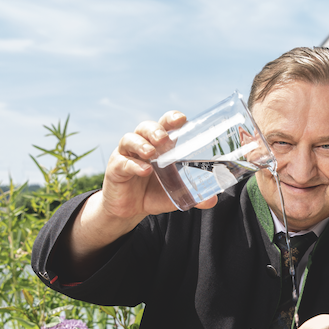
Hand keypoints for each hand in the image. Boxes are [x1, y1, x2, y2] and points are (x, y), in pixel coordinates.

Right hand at [66, 110, 216, 269]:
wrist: (129, 210)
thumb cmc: (153, 193)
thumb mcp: (175, 193)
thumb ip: (193, 195)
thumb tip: (213, 200)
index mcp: (159, 146)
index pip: (165, 125)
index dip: (172, 119)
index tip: (182, 120)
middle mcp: (142, 145)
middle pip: (145, 127)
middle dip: (155, 130)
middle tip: (163, 138)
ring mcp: (127, 155)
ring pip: (130, 139)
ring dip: (141, 144)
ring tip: (151, 153)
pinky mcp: (115, 169)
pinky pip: (123, 162)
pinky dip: (133, 165)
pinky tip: (144, 170)